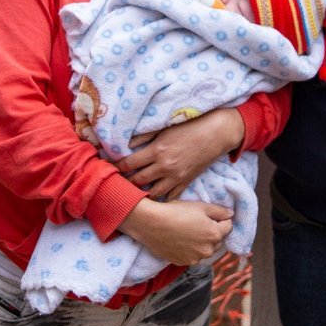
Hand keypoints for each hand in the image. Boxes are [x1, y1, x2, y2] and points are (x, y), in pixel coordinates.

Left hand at [117, 109, 244, 200]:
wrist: (217, 134)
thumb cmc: (190, 126)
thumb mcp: (165, 128)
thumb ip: (145, 136)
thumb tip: (127, 144)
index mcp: (157, 151)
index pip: (129, 163)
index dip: (117, 167)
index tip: (108, 169)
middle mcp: (164, 167)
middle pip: (138, 181)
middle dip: (124, 183)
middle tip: (115, 185)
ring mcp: (176, 177)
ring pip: (152, 193)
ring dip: (141, 194)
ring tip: (131, 194)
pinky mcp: (186, 183)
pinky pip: (170, 197)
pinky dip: (160, 199)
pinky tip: (153, 198)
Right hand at [118, 198, 232, 265]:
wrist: (152, 224)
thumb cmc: (177, 211)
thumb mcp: (201, 206)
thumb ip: (220, 211)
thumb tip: (231, 215)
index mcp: (215, 235)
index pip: (228, 226)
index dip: (221, 219)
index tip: (209, 215)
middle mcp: (208, 250)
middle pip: (218, 240)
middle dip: (213, 232)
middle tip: (198, 222)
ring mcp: (195, 259)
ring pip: (205, 250)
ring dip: (202, 243)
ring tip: (189, 231)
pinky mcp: (183, 262)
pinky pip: (192, 256)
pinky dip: (190, 249)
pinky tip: (180, 240)